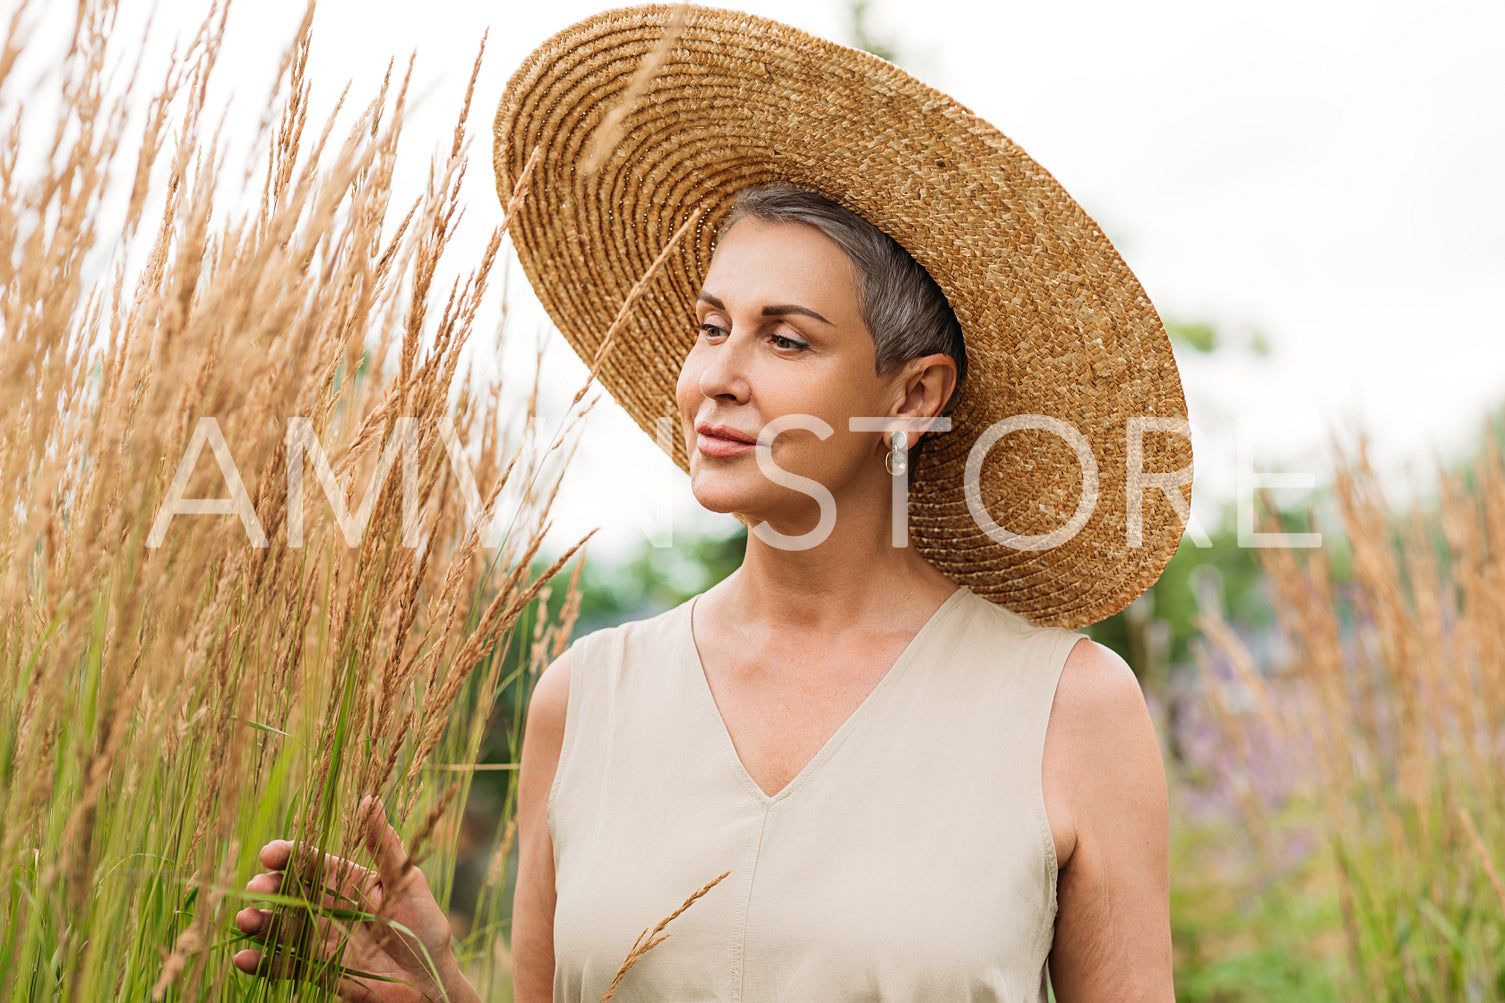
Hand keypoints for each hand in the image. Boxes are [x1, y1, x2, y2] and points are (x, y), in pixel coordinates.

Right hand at [232, 796, 477, 1002]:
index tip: (270, 852)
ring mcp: (320, 939)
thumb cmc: (424, 925)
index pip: (313, 863)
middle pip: (290, 893)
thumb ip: (385, 845)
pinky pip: (286, 966)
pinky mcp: (318, 970)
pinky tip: (244, 959)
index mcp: (347, 880)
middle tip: (256, 888)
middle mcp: (328, 907)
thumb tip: (370, 799)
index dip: (291, 856)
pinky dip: (263, 963)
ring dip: (260, 923)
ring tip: (245, 920)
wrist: (430, 979)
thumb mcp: (407, 880)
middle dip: (269, 889)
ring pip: (282, 927)